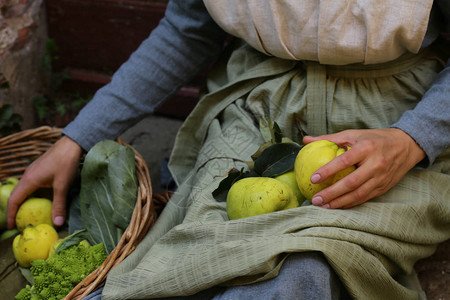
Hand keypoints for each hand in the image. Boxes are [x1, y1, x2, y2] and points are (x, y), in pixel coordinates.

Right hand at [7, 136, 82, 228]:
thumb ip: (59, 205)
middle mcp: (27, 176)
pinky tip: (41, 200)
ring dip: (24, 202)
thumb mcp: (63, 186)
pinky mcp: (40, 169)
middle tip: (20, 223)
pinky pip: (31, 185)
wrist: (72, 144)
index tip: (13, 227)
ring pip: (24, 190)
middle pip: (16, 195)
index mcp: (29, 180)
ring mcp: (33, 171)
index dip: (11, 215)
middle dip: (15, 210)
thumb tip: (58, 223)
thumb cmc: (66, 162)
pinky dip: (32, 195)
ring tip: (29, 214)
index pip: (14, 200)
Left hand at [303, 128, 425, 208]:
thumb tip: (306, 140)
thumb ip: (329, 138)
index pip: (344, 161)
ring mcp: (381, 177)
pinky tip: (337, 206)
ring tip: (323, 206)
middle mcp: (375, 164)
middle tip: (316, 199)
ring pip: (358, 194)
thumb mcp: (353, 134)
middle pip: (351, 182)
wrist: (406, 145)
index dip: (328, 171)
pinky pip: (365, 198)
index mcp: (366, 148)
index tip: (313, 178)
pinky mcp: (384, 187)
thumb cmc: (374, 139)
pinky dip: (350, 203)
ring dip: (340, 202)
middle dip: (332, 193)